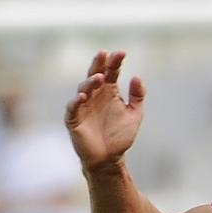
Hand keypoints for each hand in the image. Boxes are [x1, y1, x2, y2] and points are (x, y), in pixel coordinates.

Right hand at [65, 49, 144, 173]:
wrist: (109, 159)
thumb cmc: (119, 136)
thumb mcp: (134, 115)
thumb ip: (137, 97)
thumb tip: (137, 77)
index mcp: (109, 92)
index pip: (111, 72)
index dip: (115, 62)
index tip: (122, 53)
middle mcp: (95, 95)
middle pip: (95, 75)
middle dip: (99, 64)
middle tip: (104, 54)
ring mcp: (84, 106)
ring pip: (84, 89)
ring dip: (90, 82)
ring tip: (99, 78)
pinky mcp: (74, 119)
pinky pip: (73, 108)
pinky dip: (76, 102)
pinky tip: (83, 97)